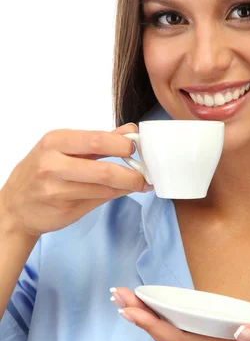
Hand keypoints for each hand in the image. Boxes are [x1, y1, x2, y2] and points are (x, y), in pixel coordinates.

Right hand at [0, 123, 152, 238]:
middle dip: (130, 172)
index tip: (136, 148)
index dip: (122, 145)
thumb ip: (98, 140)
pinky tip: (125, 190)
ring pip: (104, 188)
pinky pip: (100, 200)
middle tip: (144, 173)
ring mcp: (57, 189)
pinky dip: (117, 194)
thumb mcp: (63, 148)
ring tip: (141, 183)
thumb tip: (130, 131)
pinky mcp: (65, 208)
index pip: (97, 139)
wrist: (15, 206)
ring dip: (128, 186)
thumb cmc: (42, 171)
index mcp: (56, 141)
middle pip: (103, 169)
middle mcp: (53, 164)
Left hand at [110, 286, 249, 340]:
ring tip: (130, 301)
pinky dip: (167, 321)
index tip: (129, 306)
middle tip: (118, 294)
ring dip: (150, 319)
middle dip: (141, 317)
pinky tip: (162, 312)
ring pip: (175, 337)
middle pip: (169, 338)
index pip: (179, 339)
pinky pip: (186, 335)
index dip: (151, 323)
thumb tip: (242, 331)